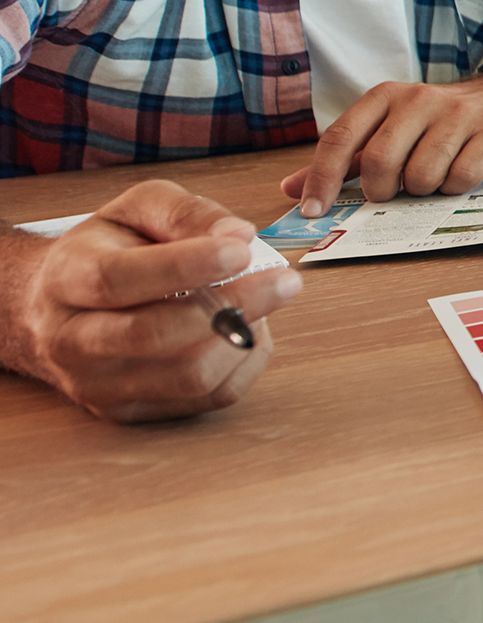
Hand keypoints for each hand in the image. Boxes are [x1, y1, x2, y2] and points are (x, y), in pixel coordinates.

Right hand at [0, 183, 298, 420]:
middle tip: (286, 281)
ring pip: (187, 376)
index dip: (184, 265)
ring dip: (243, 337)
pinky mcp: (130, 412)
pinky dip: (245, 362)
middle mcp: (71, 340)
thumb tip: (238, 235)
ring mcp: (98, 385)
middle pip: (153, 335)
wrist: (56, 308)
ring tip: (265, 301)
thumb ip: (186, 213)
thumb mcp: (138, 209)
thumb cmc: (108, 251)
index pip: (118, 279)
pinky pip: (207, 397)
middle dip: (232, 307)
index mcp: (67, 279)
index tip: (241, 251)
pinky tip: (249, 329)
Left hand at [283, 75, 482, 214]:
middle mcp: (419, 99)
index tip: (312, 212)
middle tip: (394, 192)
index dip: (321, 179)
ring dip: (424, 190)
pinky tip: (460, 173)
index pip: (340, 137)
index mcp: (386, 96)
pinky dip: (455, 188)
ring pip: (422, 175)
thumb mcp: (390, 128)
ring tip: (433, 177)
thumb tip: (291, 189)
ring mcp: (458, 113)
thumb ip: (344, 158)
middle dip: (382, 190)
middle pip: (380, 161)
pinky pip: (461, 178)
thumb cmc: (440, 121)